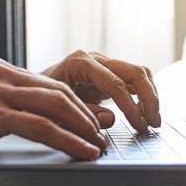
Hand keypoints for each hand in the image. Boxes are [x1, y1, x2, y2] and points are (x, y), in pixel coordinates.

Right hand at [0, 57, 108, 172]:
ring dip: (83, 127)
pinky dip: (68, 140)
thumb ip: (1, 105)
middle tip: (103, 134)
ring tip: (98, 145)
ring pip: (55, 106)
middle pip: (57, 90)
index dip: (75, 103)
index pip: (47, 82)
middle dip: (85, 114)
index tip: (92, 121)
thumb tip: (35, 121)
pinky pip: (42, 127)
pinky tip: (81, 151)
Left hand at [41, 50, 160, 131]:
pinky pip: (134, 80)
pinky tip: (145, 115)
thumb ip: (83, 113)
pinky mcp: (109, 73)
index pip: (116, 83)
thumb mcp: (55, 108)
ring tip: (152, 122)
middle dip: (149, 98)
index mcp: (80, 63)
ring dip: (150, 96)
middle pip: (134, 71)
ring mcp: (103, 64)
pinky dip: (144, 96)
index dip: (131, 107)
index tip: (140, 126)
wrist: (32, 90)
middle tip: (153, 124)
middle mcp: (95, 58)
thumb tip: (110, 119)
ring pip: (139, 73)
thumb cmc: (40, 98)